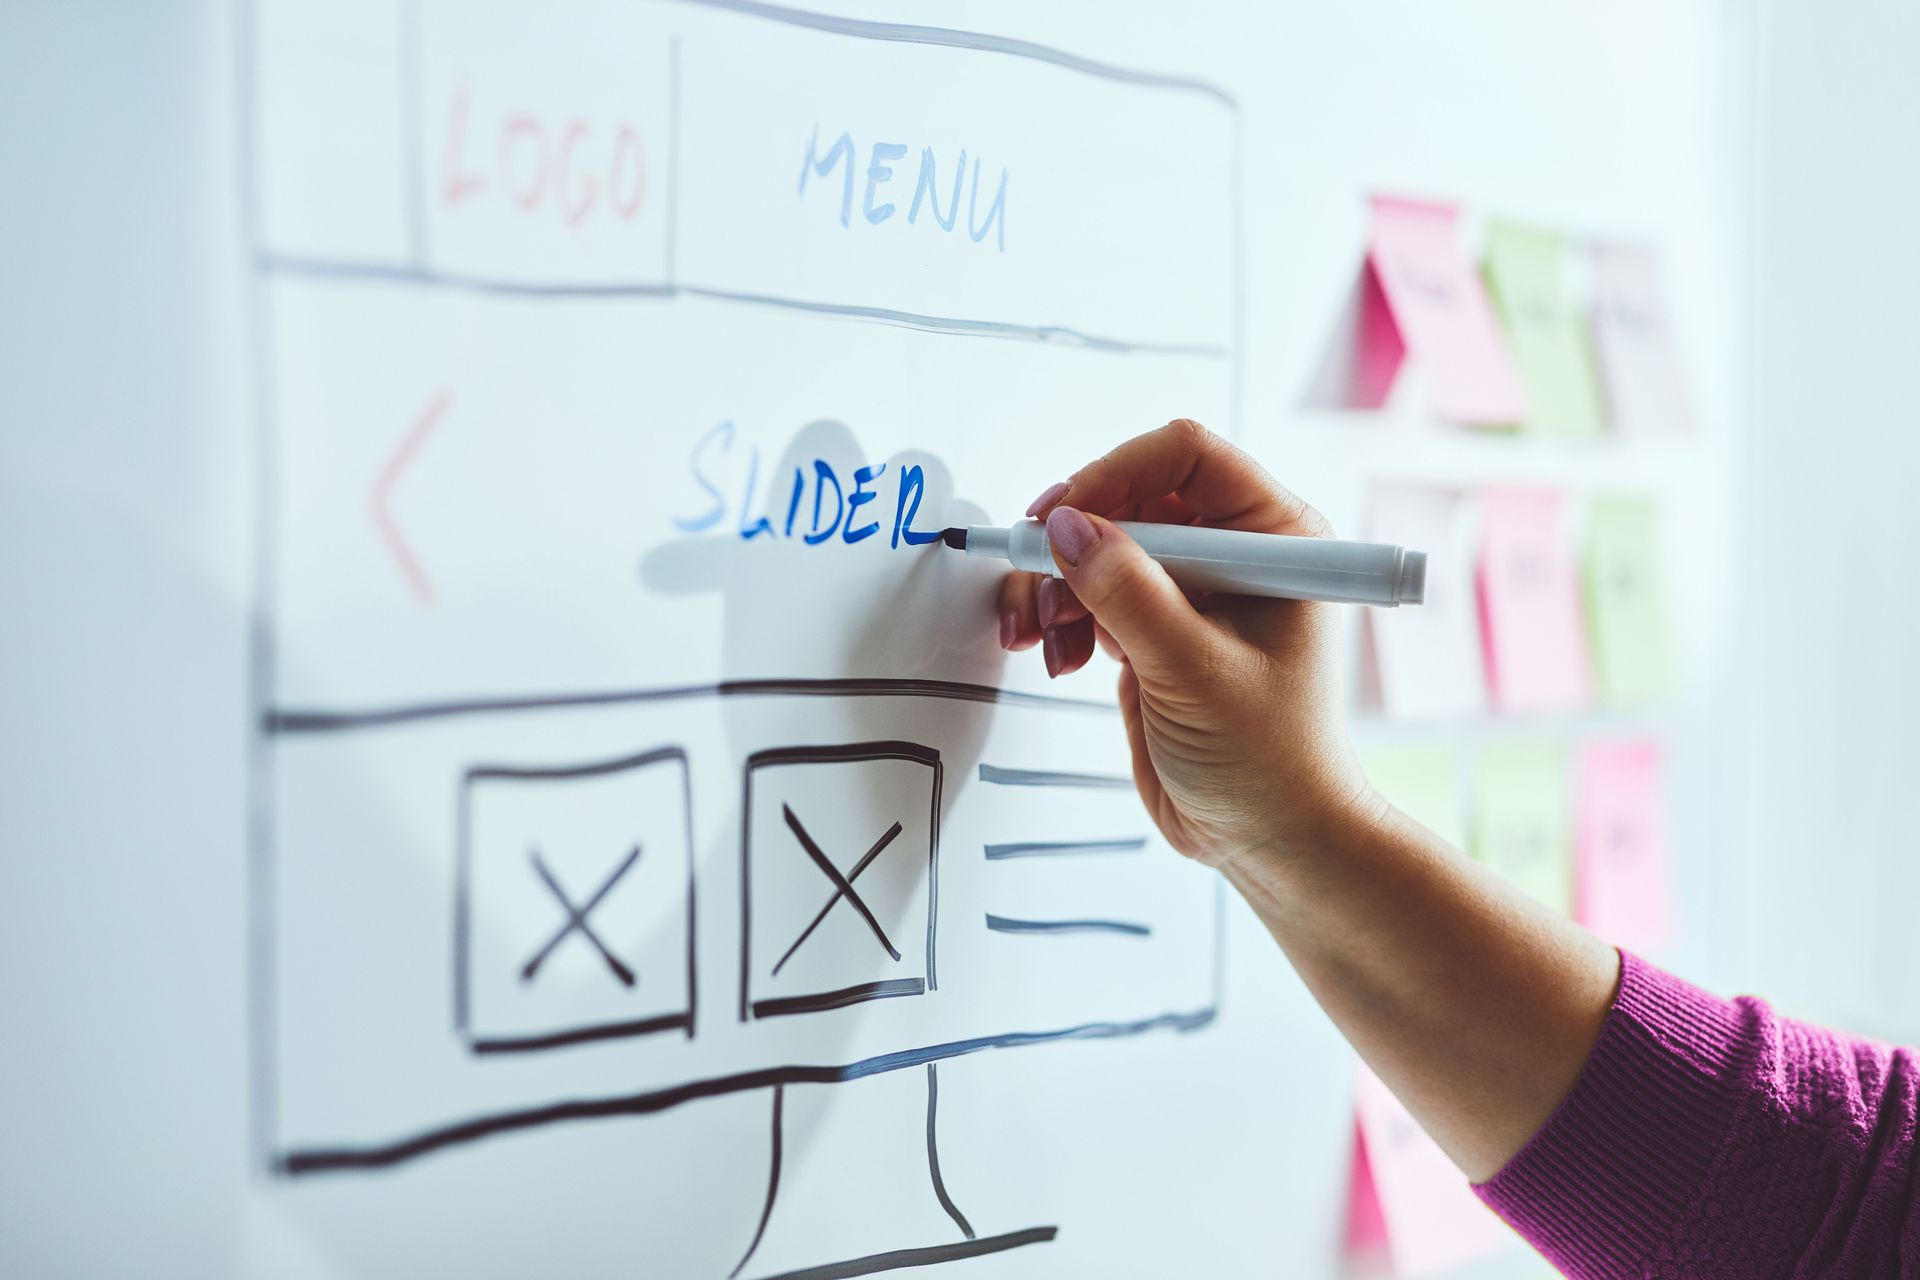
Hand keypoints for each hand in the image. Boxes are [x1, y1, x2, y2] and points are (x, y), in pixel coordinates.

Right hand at [999, 420, 1366, 869]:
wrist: (1271, 841)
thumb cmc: (1270, 761)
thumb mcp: (1194, 670)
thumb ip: (1128, 592)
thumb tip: (1069, 527)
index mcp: (1276, 540)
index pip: (1188, 458)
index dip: (1118, 473)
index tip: (1067, 516)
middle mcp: (1235, 555)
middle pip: (1132, 497)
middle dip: (1074, 538)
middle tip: (1034, 575)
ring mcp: (1192, 593)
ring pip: (1101, 548)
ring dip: (1056, 584)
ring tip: (1042, 635)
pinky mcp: (1155, 632)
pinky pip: (1092, 596)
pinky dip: (1061, 618)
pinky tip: (1059, 657)